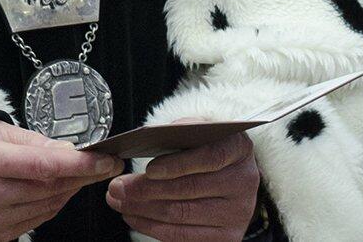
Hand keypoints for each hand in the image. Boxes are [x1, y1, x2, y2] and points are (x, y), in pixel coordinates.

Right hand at [0, 120, 124, 241]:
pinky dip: (55, 202)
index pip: (43, 165)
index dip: (79, 164)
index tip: (105, 159)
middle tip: (104, 163)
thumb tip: (67, 150)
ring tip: (82, 171)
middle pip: (51, 187)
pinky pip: (39, 218)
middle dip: (84, 174)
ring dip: (72, 188)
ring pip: (50, 205)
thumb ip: (33, 141)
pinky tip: (60, 188)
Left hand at [105, 132, 259, 240]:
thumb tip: (145, 140)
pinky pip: (184, 237)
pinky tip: (134, 217)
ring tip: (119, 201)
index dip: (178, 165)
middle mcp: (244, 182)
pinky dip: (153, 227)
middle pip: (191, 190)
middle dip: (147, 189)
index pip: (210, 157)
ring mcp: (239, 213)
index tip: (149, 169)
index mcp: (238, 148)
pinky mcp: (228, 236)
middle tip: (117, 187)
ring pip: (183, 214)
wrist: (229, 171)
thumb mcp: (197, 131)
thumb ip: (178, 132)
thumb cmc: (205, 146)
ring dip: (144, 210)